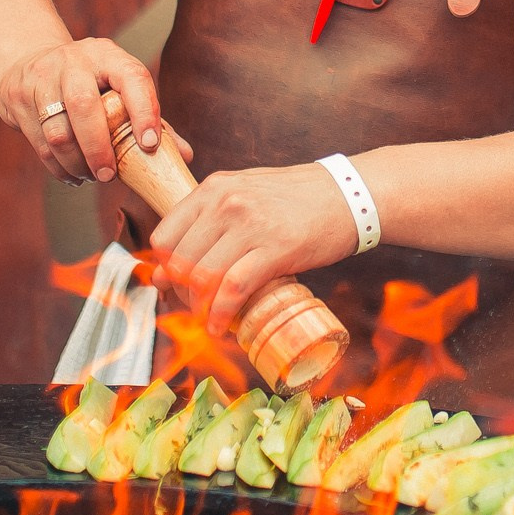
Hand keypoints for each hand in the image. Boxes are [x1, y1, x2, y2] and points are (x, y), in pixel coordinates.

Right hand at [0, 38, 161, 184]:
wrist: (29, 62)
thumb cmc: (89, 82)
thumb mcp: (118, 85)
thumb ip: (150, 117)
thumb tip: (184, 155)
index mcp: (107, 55)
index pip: (132, 77)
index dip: (145, 112)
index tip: (151, 145)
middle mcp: (73, 61)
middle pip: (83, 105)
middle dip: (99, 147)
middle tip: (109, 175)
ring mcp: (41, 78)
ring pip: (58, 130)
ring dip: (77, 163)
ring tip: (92, 176)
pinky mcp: (19, 99)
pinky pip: (40, 143)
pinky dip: (58, 167)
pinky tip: (73, 175)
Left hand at [146, 161, 357, 333]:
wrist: (350, 193)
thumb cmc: (298, 198)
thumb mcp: (245, 194)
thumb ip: (208, 222)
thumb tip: (164, 269)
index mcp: (214, 188)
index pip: (163, 236)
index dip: (164, 269)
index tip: (176, 286)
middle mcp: (225, 203)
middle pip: (179, 262)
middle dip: (181, 295)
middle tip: (196, 307)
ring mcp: (250, 225)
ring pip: (202, 277)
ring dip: (200, 309)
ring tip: (209, 319)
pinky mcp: (276, 249)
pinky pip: (233, 289)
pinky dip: (221, 314)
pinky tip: (222, 326)